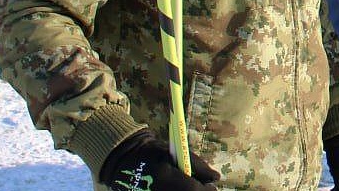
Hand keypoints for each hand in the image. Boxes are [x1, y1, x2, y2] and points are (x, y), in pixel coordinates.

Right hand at [99, 131, 218, 190]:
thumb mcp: (174, 152)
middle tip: (199, 187)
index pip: (194, 190)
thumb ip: (197, 165)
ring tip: (185, 186)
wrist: (122, 160)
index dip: (207, 190)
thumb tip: (216, 178)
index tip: (210, 185)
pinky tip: (174, 188)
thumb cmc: (151, 152)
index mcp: (165, 177)